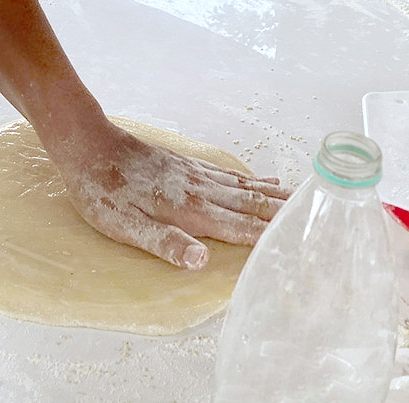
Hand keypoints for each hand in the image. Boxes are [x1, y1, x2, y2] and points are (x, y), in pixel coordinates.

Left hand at [51, 121, 289, 268]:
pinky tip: (265, 178)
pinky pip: (229, 174)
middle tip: (318, 220)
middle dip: (284, 215)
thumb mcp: (126, 227)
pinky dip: (253, 178)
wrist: (89, 145)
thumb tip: (202, 262)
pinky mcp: (187, 165)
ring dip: (275, 196)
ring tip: (303, 199)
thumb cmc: (104, 193)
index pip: (239, 228)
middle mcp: (201, 191)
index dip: (269, 238)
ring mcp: (196, 175)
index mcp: (191, 211)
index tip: (300, 247)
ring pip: (245, 187)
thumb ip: (166, 243)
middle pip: (251, 205)